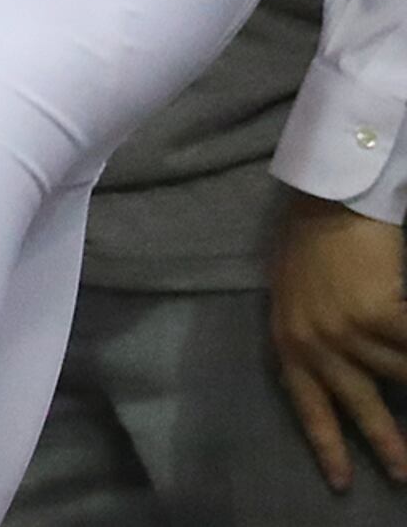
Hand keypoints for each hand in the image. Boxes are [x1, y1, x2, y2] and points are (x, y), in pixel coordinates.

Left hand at [276, 192, 406, 489]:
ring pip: (400, 378)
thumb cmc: (311, 243)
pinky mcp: (377, 315)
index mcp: (288, 341)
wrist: (326, 202)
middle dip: (384, 444)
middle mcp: (312, 343)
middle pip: (357, 406)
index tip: (340, 481)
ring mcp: (345, 331)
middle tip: (403, 476)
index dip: (326, 444)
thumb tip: (338, 372)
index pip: (308, 405)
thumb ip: (310, 336)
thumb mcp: (296, 298)